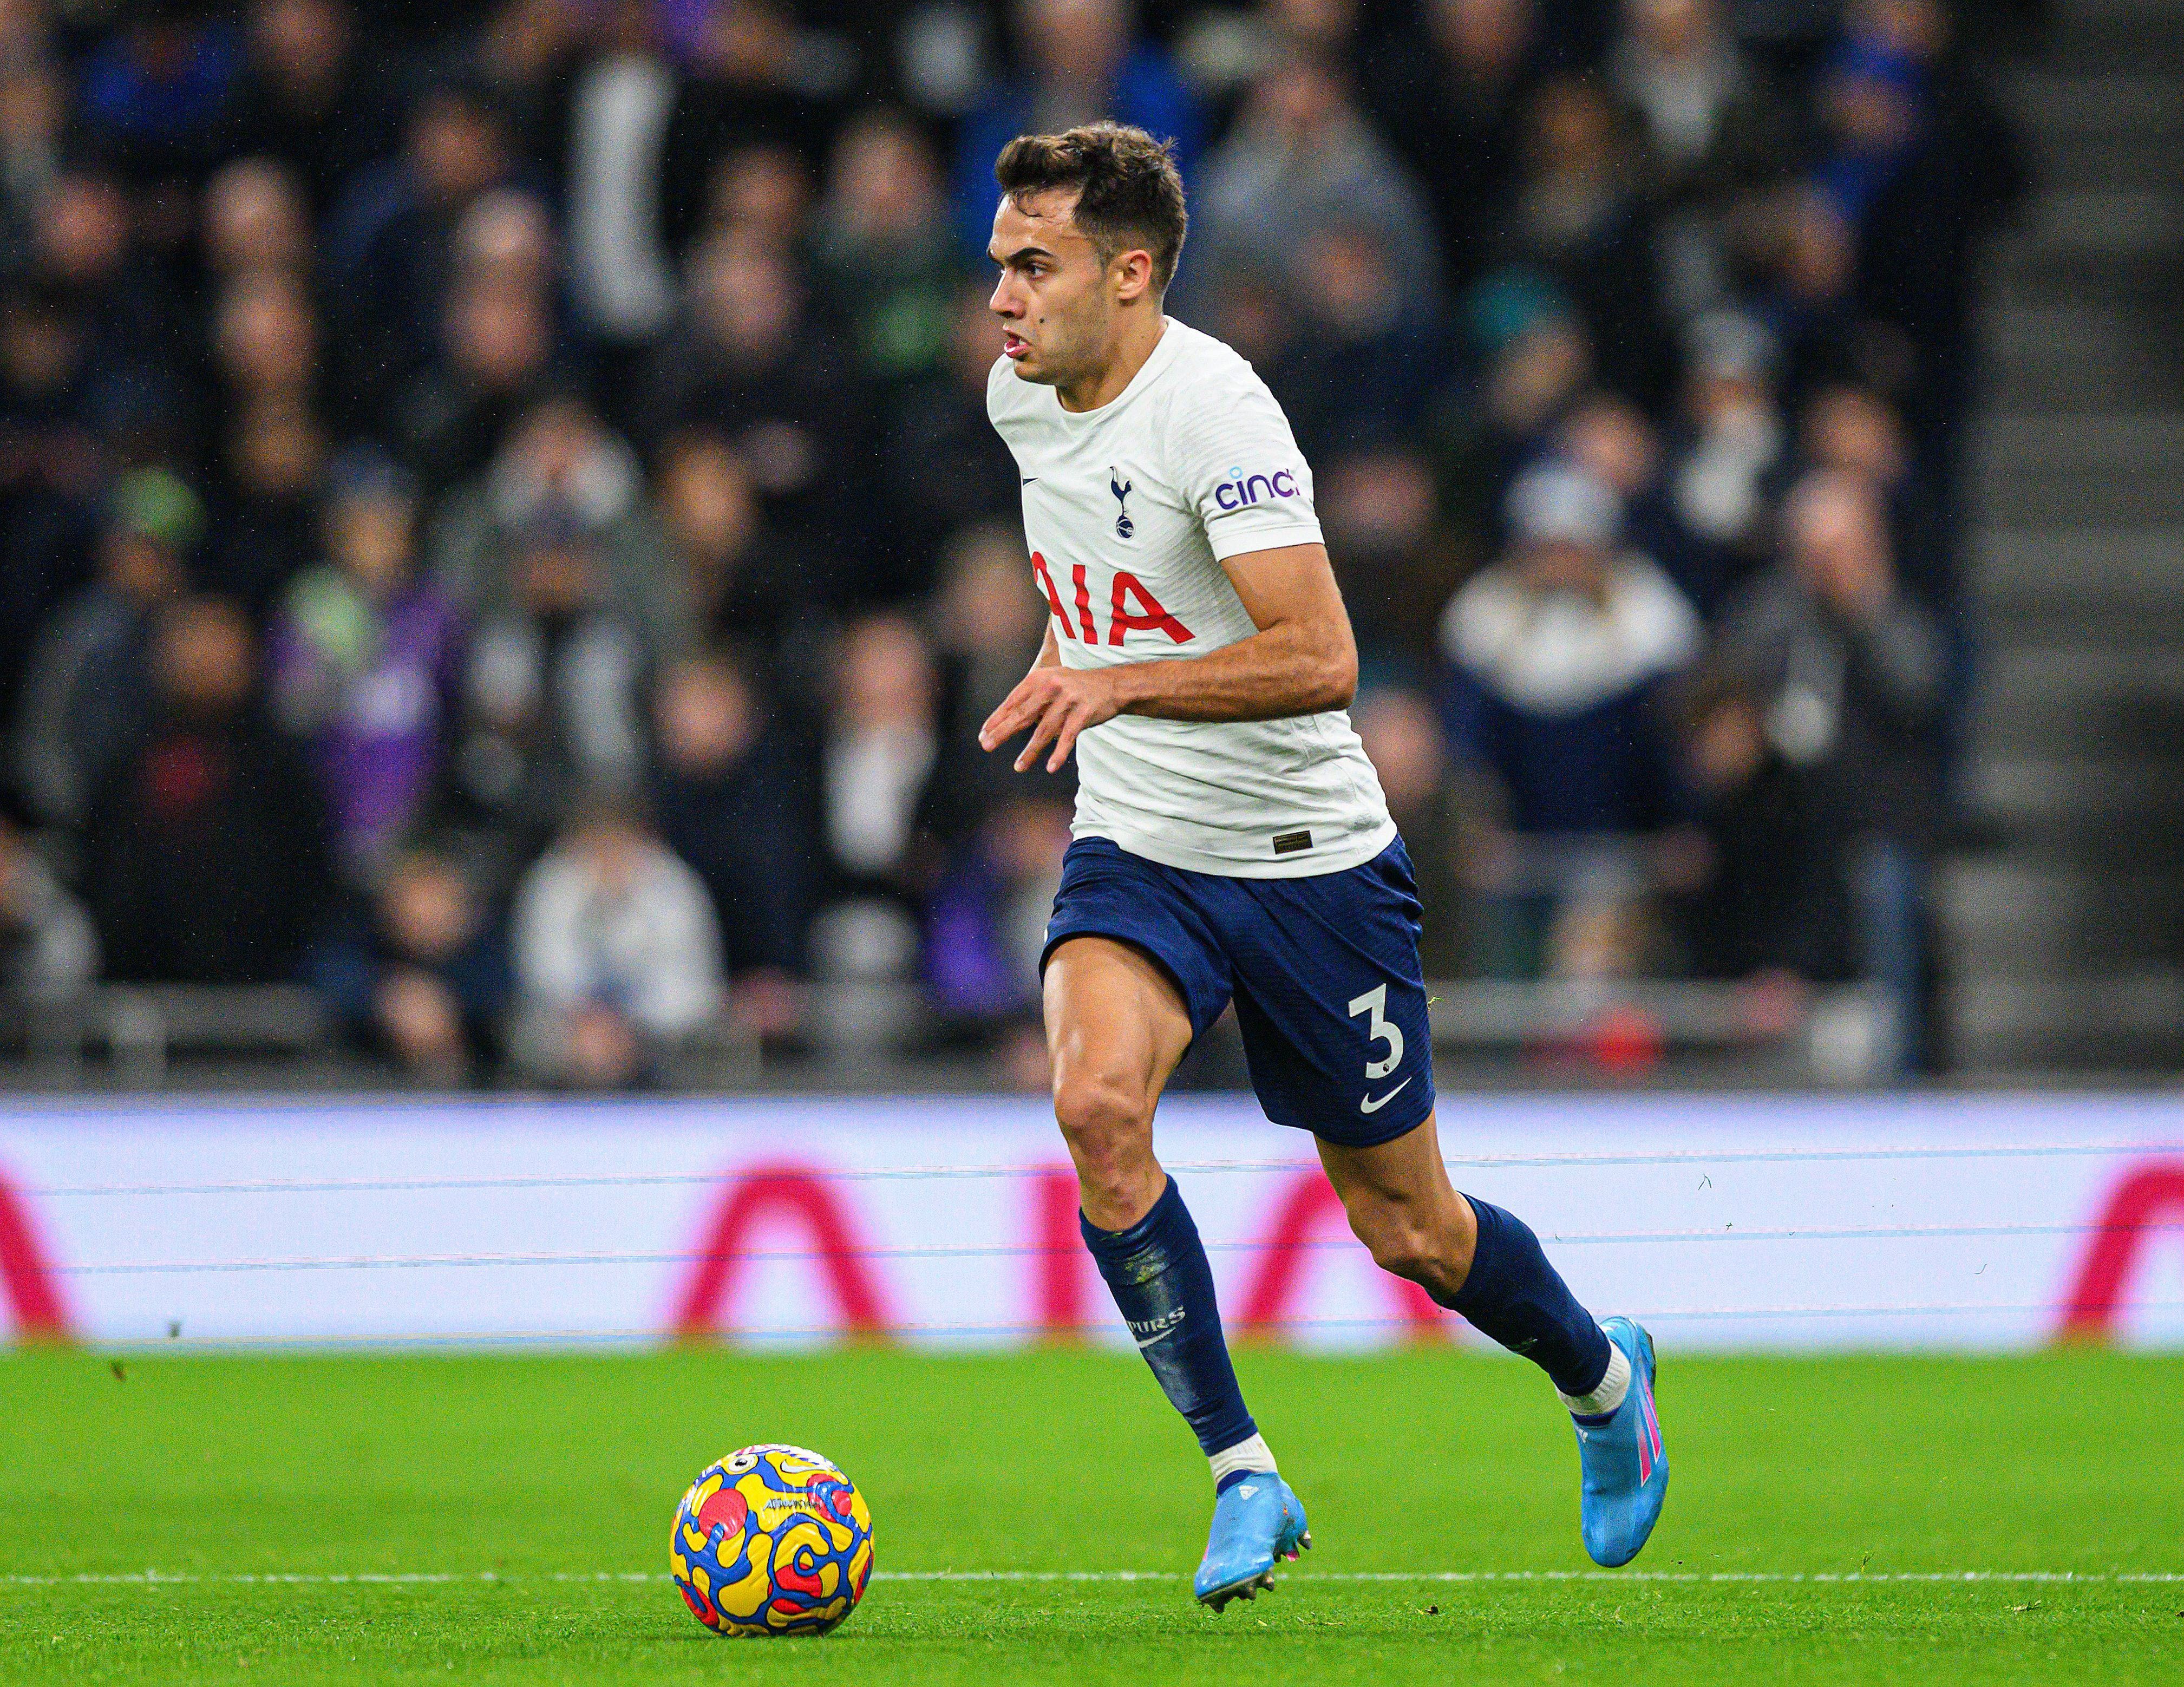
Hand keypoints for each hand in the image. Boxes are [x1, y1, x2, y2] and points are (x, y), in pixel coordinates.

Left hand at [978, 664, 1124, 772]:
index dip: (997, 719)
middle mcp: (1051, 686)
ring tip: (1018, 767)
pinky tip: (1050, 767)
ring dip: (1030, 751)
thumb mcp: (1051, 684)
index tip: (983, 734)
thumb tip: (1006, 723)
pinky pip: (1068, 737)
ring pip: (1044, 730)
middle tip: (987, 746)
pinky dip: (1059, 753)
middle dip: (1003, 732)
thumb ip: (1031, 700)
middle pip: (1022, 714)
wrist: (1112, 684)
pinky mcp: (1084, 712)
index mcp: (1039, 679)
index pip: (1012, 701)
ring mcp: (1069, 699)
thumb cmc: (1076, 688)